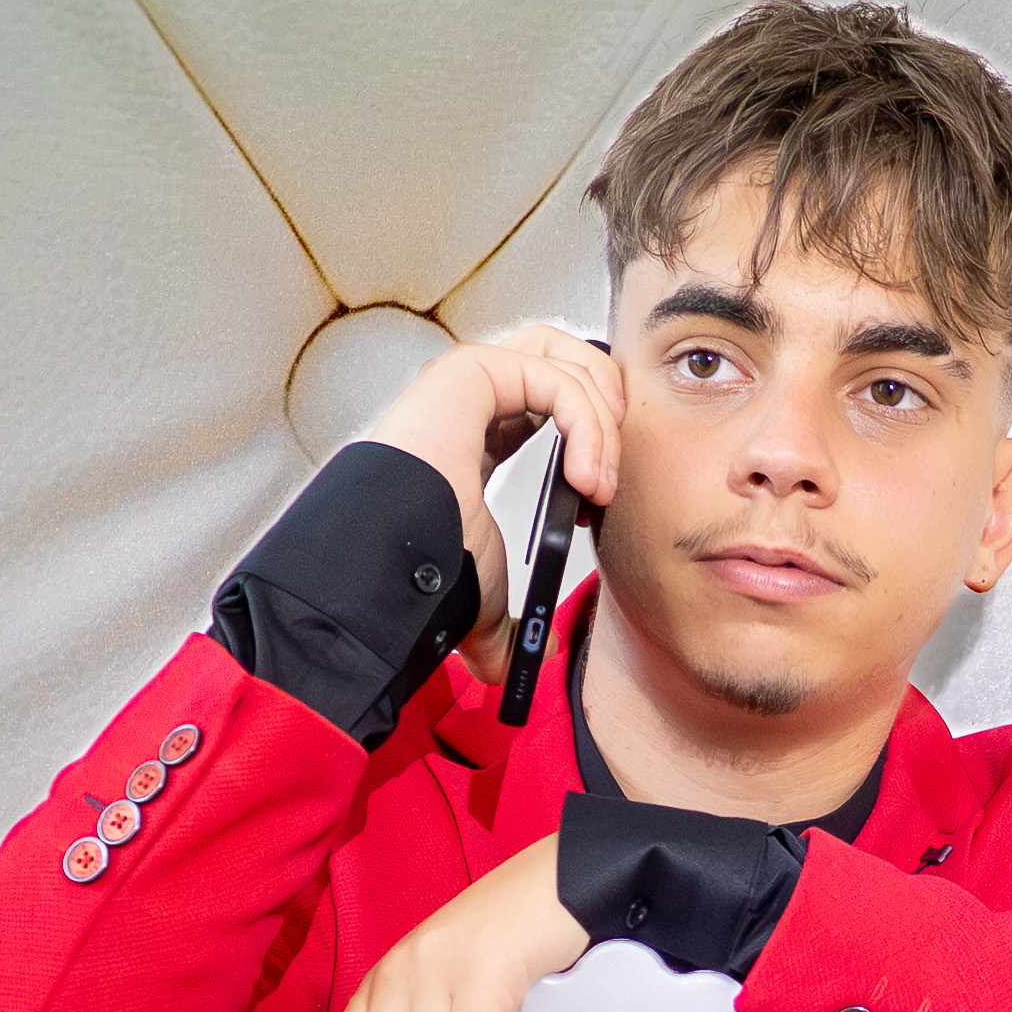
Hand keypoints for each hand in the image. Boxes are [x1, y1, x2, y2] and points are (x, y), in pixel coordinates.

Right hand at [358, 326, 622, 672]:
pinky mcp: (474, 372)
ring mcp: (471, 378)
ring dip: (601, 415)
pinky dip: (587, 424)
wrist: (398, 563)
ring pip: (565, 359)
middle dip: (604, 400)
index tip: (597, 494)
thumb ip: (512, 622)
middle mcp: (474, 397)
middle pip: (561, 355)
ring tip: (601, 478)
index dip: (589, 434)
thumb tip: (538, 656)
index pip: (550, 397)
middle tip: (612, 466)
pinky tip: (587, 475)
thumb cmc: (425, 565)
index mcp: (478, 432)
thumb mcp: (488, 594)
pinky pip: (556, 380)